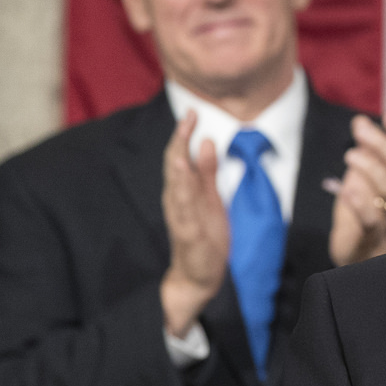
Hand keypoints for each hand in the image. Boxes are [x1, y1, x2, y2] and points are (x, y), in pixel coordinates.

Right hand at [161, 112, 230, 336]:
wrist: (198, 274)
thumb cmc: (204, 233)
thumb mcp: (210, 196)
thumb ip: (208, 170)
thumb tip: (207, 139)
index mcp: (183, 189)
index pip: (181, 156)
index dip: (185, 134)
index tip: (192, 111)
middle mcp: (177, 200)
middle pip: (175, 167)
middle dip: (180, 142)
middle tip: (188, 117)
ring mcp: (181, 218)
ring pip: (177, 190)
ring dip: (178, 170)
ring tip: (181, 150)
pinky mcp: (189, 236)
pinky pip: (184, 217)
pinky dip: (183, 202)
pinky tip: (183, 190)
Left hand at [326, 112, 385, 266]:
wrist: (358, 249)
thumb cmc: (361, 206)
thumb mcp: (362, 173)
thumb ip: (364, 149)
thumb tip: (360, 122)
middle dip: (382, 145)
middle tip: (359, 130)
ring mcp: (385, 214)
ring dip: (370, 168)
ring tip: (350, 156)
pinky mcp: (369, 233)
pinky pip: (371, 218)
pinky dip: (360, 202)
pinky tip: (347, 188)